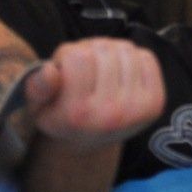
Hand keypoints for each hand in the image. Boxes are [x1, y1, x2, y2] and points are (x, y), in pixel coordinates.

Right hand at [25, 39, 163, 151]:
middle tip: (83, 72)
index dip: (66, 56)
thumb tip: (50, 71)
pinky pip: (146, 57)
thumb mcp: (37, 106)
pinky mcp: (155, 103)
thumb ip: (37, 87)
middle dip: (89, 51)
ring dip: (110, 52)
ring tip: (100, 71)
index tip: (63, 72)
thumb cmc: (60, 116)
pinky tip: (119, 75)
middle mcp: (110, 114)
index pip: (77, 56)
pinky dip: (132, 58)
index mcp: (78, 114)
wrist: (89, 142)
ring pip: (125, 49)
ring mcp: (137, 109)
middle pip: (102, 49)